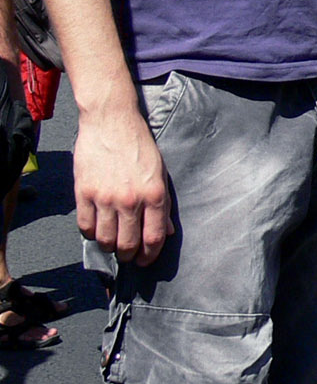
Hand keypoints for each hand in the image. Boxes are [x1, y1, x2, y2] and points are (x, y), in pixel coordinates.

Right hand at [74, 107, 172, 264]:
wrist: (111, 122)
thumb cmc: (139, 146)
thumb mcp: (160, 172)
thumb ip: (163, 204)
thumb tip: (166, 232)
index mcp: (154, 194)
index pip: (153, 238)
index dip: (150, 256)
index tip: (147, 261)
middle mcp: (130, 200)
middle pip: (128, 245)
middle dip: (130, 256)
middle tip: (129, 255)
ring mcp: (105, 198)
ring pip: (105, 241)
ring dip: (110, 247)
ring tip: (113, 242)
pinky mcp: (84, 193)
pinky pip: (85, 227)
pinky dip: (91, 233)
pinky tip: (97, 228)